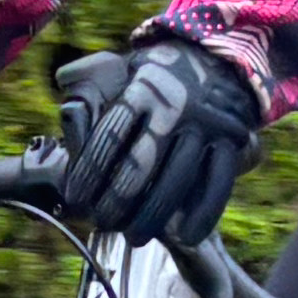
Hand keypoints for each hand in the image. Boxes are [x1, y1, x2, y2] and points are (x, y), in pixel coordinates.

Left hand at [52, 41, 265, 251]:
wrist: (218, 60)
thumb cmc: (153, 75)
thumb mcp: (118, 65)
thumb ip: (86, 81)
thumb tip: (64, 95)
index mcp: (141, 90)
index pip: (109, 136)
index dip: (89, 171)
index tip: (74, 198)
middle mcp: (175, 107)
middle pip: (140, 165)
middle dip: (116, 201)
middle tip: (101, 222)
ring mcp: (207, 124)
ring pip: (177, 180)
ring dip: (153, 216)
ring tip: (133, 236)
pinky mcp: (233, 140)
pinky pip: (218, 183)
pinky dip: (203, 213)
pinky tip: (184, 236)